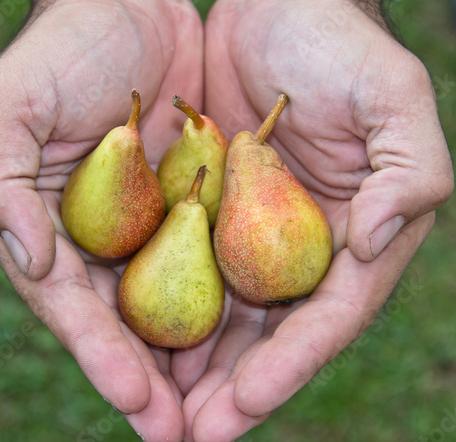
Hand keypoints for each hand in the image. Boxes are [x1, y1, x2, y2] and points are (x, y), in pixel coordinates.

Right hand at [0, 0, 202, 438]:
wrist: (134, 10)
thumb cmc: (68, 51)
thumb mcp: (14, 107)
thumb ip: (1, 186)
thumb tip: (36, 262)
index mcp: (59, 230)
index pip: (78, 308)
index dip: (101, 356)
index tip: (135, 400)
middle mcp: (110, 240)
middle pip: (130, 324)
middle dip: (154, 382)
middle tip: (183, 435)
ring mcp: (160, 226)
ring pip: (179, 306)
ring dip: (197, 362)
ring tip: (221, 413)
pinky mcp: (204, 204)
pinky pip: (220, 260)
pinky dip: (232, 303)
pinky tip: (253, 343)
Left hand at [173, 0, 453, 439]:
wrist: (277, 9)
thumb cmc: (338, 46)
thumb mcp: (393, 98)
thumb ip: (410, 174)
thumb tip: (372, 244)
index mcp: (357, 235)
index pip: (325, 318)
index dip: (289, 366)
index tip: (244, 406)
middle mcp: (305, 247)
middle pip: (272, 334)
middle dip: (236, 388)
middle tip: (193, 434)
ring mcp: (256, 233)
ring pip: (228, 316)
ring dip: (198, 366)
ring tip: (163, 411)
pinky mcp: (214, 211)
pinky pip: (191, 271)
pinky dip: (172, 311)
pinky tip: (145, 344)